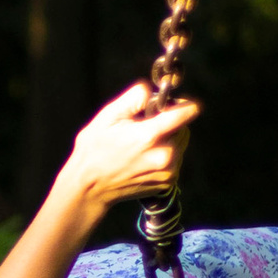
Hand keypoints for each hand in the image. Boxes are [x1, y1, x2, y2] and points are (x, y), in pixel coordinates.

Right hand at [60, 82, 199, 219]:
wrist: (89, 187)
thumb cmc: (95, 149)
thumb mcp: (108, 116)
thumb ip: (134, 97)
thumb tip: (153, 90)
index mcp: (150, 135)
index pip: (188, 112)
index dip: (182, 105)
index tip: (171, 105)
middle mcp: (164, 155)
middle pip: (183, 128)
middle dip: (169, 124)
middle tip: (145, 129)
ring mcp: (167, 171)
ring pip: (179, 145)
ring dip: (167, 141)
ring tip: (142, 147)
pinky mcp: (168, 183)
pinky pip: (175, 161)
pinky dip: (164, 157)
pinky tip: (143, 160)